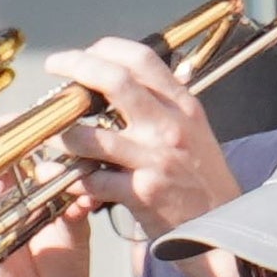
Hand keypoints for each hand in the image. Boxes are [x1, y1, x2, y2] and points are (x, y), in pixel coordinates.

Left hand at [42, 41, 241, 238]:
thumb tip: (145, 73)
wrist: (222, 228)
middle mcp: (169, 126)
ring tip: (53, 139)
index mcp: (183, 106)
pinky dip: (69, 179)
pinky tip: (61, 177)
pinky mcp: (141, 193)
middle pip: (114, 81)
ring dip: (63, 136)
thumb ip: (169, 103)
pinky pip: (90, 180)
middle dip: (76, 67)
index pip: (142, 59)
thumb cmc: (204, 180)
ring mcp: (154, 159)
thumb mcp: (196, 130)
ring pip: (90, 136)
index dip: (106, 49)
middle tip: (54, 66)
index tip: (82, 54)